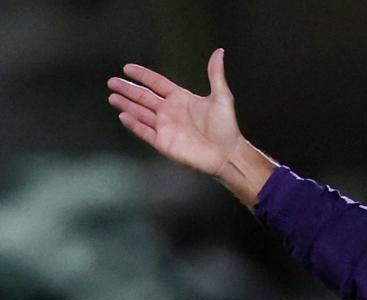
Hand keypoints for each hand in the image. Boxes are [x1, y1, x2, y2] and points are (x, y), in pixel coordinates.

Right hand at [108, 48, 241, 176]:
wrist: (227, 154)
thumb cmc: (226, 127)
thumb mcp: (222, 97)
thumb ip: (215, 75)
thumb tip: (219, 52)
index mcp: (181, 99)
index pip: (157, 84)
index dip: (143, 76)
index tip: (128, 68)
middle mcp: (170, 111)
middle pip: (144, 97)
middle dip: (128, 89)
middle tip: (112, 82)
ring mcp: (165, 127)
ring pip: (141, 113)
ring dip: (127, 105)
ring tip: (112, 97)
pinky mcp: (164, 142)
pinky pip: (145, 132)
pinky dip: (134, 124)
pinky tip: (124, 116)